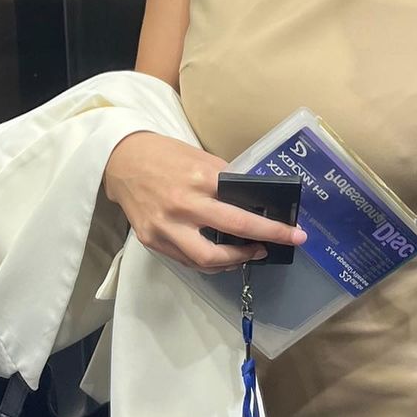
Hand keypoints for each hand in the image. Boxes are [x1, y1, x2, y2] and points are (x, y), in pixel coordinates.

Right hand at [102, 132, 306, 273]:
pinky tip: (223, 257)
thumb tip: (253, 201)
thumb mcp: (200, 158)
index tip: (295, 232)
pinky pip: (187, 260)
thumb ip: (224, 180)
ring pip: (208, 259)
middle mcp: (184, 205)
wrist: (121, 160)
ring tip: (250, 253)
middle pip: (232, 232)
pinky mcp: (153, 240)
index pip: (243, 206)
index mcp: (200, 178)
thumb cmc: (165, 155)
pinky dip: (209, 262)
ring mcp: (166, 227)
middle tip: (282, 244)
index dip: (271, 224)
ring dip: (235, 260)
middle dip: (263, 241)